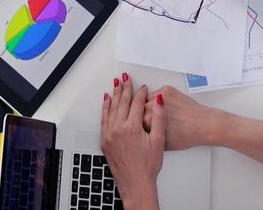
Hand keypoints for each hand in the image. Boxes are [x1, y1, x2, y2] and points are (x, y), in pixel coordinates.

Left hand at [101, 73, 163, 209]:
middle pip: (122, 103)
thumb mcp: (158, 141)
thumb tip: (158, 102)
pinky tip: (107, 101)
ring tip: (116, 84)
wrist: (135, 184)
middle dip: (125, 88)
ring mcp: (109, 135)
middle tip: (126, 78)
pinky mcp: (105, 141)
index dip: (140, 93)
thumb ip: (159, 118)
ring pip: (111, 109)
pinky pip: (104, 119)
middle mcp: (118, 129)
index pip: (136, 103)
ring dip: (115, 95)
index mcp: (132, 128)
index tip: (143, 87)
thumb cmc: (147, 167)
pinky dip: (105, 107)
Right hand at [142, 86, 218, 150]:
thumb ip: (149, 138)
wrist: (203, 125)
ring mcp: (160, 96)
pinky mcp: (167, 89)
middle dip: (143, 114)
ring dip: (150, 105)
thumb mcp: (162, 144)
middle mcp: (151, 106)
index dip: (139, 125)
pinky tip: (166, 108)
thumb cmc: (186, 136)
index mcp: (148, 121)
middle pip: (139, 108)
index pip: (135, 120)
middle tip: (152, 120)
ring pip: (146, 99)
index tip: (143, 127)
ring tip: (160, 114)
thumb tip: (143, 137)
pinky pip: (157, 93)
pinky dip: (159, 99)